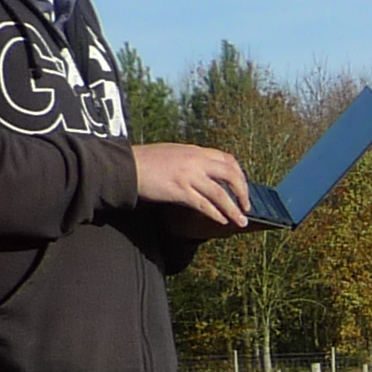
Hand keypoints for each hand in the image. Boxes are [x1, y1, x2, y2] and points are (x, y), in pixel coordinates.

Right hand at [133, 142, 252, 232]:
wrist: (125, 165)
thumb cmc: (145, 161)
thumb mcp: (173, 154)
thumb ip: (190, 161)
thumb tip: (204, 174)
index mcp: (195, 151)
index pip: (227, 159)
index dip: (239, 174)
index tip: (242, 187)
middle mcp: (195, 161)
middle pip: (230, 174)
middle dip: (243, 191)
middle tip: (246, 205)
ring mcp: (188, 175)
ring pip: (220, 193)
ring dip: (233, 209)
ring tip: (241, 221)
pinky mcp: (178, 189)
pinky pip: (203, 204)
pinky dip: (215, 213)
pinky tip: (222, 220)